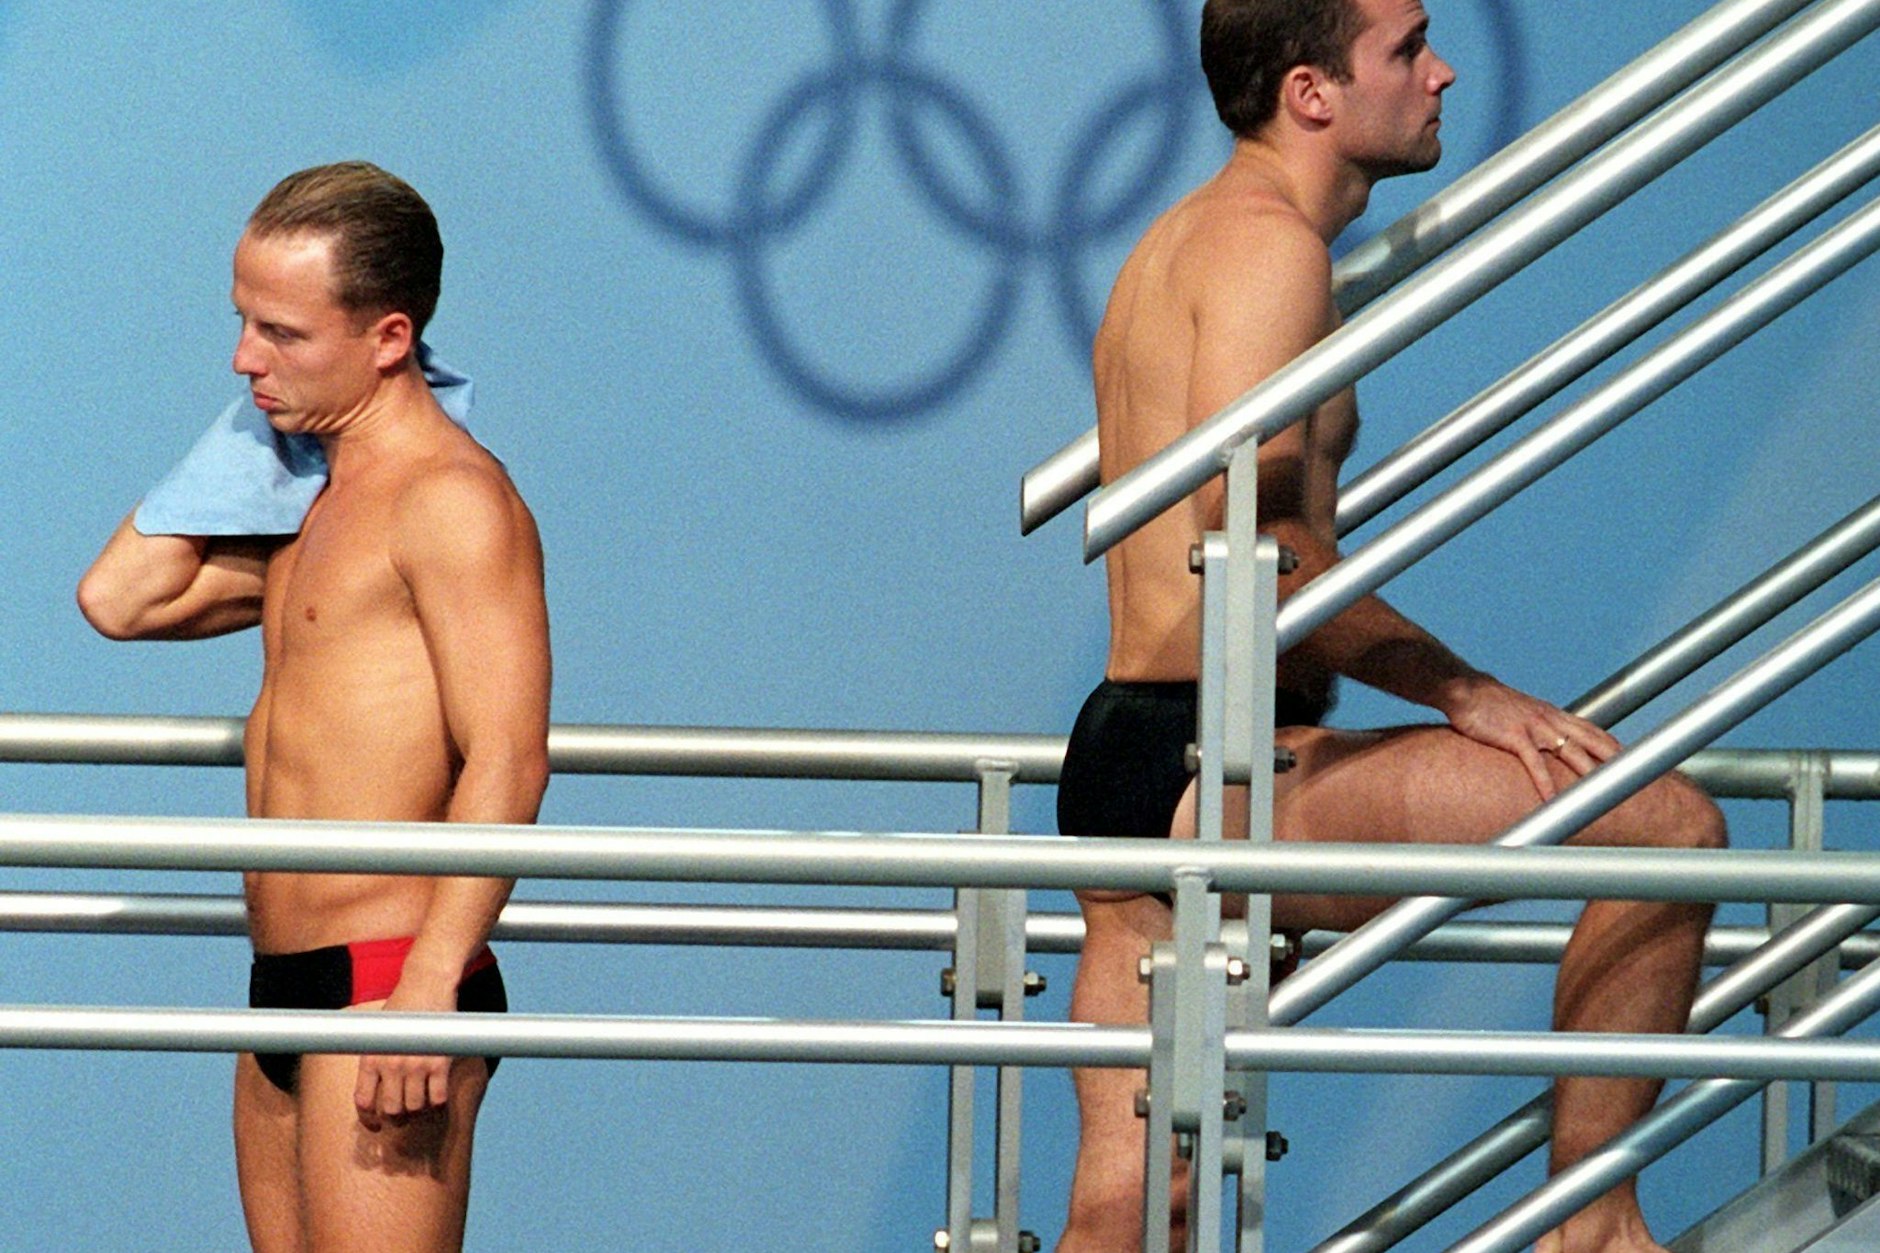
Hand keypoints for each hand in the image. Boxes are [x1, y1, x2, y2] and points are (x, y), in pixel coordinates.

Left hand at [353, 981, 455, 1127]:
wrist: (426, 984)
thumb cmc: (402, 1006)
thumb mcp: (378, 1032)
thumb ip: (375, 1059)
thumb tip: (376, 1088)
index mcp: (371, 1058)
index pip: (363, 1101)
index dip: (368, 1120)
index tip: (376, 1125)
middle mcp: (391, 1065)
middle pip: (391, 1110)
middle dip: (398, 1118)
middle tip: (405, 1114)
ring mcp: (416, 1065)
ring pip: (415, 1107)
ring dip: (419, 1111)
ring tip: (422, 1103)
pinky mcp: (439, 1063)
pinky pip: (438, 1098)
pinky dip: (438, 1104)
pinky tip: (438, 1097)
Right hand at [1435, 674, 1618, 800]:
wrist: (1465, 689)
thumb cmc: (1492, 705)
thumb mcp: (1524, 713)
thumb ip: (1542, 728)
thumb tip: (1552, 746)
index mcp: (1554, 714)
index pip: (1593, 731)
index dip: (1614, 747)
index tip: (1632, 763)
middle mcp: (1551, 719)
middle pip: (1592, 740)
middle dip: (1615, 760)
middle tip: (1635, 779)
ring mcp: (1535, 727)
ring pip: (1571, 751)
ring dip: (1589, 772)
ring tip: (1604, 794)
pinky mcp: (1514, 736)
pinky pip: (1534, 762)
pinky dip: (1544, 781)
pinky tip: (1550, 799)